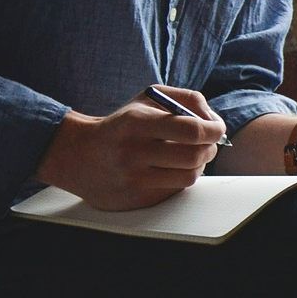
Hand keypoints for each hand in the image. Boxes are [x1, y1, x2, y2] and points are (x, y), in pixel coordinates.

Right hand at [35, 86, 225, 210]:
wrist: (78, 156)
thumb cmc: (122, 124)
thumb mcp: (149, 98)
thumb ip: (187, 99)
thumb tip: (213, 121)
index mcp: (136, 122)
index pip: (190, 129)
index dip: (214, 129)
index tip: (218, 128)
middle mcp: (132, 152)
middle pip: (194, 156)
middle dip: (210, 148)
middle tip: (207, 143)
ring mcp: (132, 179)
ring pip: (189, 176)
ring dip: (199, 165)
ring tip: (191, 155)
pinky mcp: (134, 199)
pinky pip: (175, 190)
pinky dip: (180, 178)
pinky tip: (170, 168)